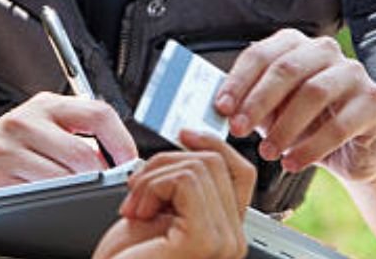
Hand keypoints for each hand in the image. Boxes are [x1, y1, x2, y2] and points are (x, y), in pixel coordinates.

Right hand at [0, 91, 137, 193]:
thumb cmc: (6, 162)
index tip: (128, 164)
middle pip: (85, 153)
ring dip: (73, 193)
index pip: (100, 113)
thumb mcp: (42, 137)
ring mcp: (8, 143)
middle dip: (99, 180)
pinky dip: (49, 201)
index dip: (122, 142)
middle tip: (100, 192)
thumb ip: (75, 138)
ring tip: (64, 197)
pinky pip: (40, 191)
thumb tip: (121, 159)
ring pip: (65, 176)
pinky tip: (40, 200)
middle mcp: (26, 119)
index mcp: (46, 106)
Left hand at [92, 130, 254, 258]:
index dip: (214, 145)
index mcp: (225, 231)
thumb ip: (182, 185)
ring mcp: (224, 241)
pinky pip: (184, 180)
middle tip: (137, 192)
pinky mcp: (206, 239)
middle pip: (215, 162)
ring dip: (152, 178)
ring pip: (198, 166)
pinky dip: (152, 186)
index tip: (185, 134)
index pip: (240, 172)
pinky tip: (137, 213)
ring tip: (135, 208)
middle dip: (165, 163)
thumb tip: (189, 145)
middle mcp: (233, 239)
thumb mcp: (158, 212)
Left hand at [215, 29, 375, 181]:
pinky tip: (293, 163)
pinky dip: (311, 148)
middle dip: (257, 102)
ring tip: (268, 152)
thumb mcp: (271, 112)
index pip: (261, 54)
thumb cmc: (306, 124)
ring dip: (284, 127)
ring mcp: (353, 72)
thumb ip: (247, 104)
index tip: (221, 107)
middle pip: (287, 69)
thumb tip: (215, 108)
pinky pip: (339, 124)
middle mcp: (325, 50)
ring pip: (313, 93)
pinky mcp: (374, 100)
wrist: (354, 150)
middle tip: (237, 130)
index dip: (238, 81)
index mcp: (295, 44)